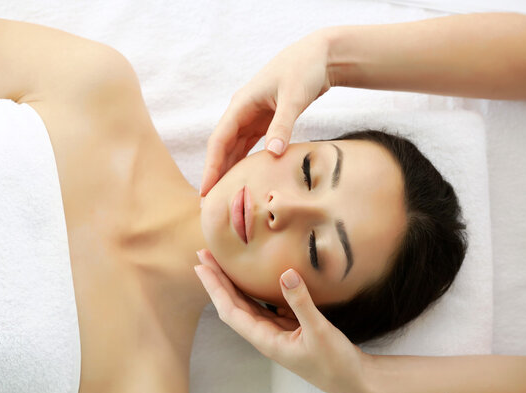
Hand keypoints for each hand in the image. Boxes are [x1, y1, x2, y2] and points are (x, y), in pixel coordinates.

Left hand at [194, 249, 375, 392]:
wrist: (353, 380)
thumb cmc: (336, 363)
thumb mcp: (319, 331)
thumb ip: (301, 303)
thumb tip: (286, 274)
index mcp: (265, 340)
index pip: (230, 310)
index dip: (215, 288)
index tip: (202, 266)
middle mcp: (265, 335)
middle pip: (233, 304)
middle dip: (217, 280)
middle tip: (203, 254)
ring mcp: (276, 331)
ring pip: (248, 304)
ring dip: (233, 284)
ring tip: (221, 262)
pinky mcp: (289, 327)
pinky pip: (265, 305)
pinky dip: (255, 290)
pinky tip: (253, 278)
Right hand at [200, 30, 332, 196]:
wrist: (319, 56)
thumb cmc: (304, 70)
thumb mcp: (293, 97)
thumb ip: (283, 125)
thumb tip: (273, 154)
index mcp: (241, 105)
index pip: (219, 141)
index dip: (211, 167)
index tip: (206, 190)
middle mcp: (242, 112)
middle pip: (222, 148)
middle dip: (215, 175)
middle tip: (209, 203)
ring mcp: (252, 117)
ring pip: (235, 149)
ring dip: (229, 171)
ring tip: (223, 197)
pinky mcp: (266, 122)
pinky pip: (250, 147)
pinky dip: (246, 163)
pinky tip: (245, 181)